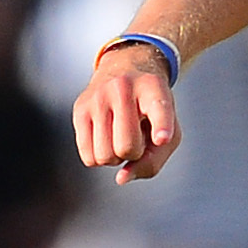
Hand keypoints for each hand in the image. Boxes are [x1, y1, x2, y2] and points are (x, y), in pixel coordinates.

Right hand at [74, 42, 179, 182]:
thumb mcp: (169, 129)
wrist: (124, 69)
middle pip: (127, 148)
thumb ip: (154, 159)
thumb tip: (121, 178)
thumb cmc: (151, 108)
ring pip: (105, 155)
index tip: (162, 138)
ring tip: (120, 137)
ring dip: (115, 157)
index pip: (158, 109)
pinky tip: (105, 140)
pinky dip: (99, 158)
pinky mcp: (79, 109)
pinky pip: (87, 156)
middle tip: (137, 139)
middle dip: (134, 154)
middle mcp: (123, 88)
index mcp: (153, 88)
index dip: (161, 127)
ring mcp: (97, 98)